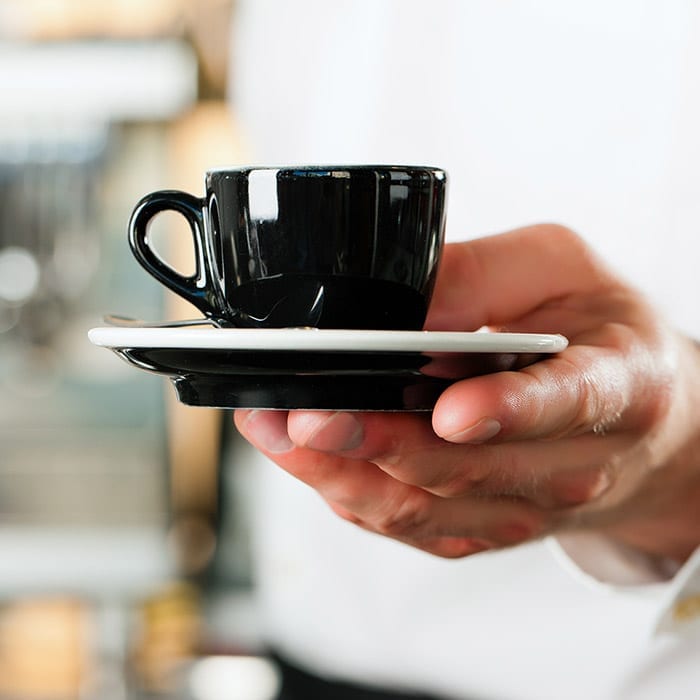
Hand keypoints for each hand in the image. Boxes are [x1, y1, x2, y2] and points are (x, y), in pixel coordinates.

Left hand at [235, 225, 699, 561]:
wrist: (643, 416)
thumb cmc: (604, 333)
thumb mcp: (561, 267)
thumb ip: (488, 274)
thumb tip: (402, 298)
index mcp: (613, 386)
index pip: (562, 403)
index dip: (502, 410)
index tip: (448, 411)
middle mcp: (572, 464)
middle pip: (465, 469)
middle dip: (374, 442)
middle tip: (303, 413)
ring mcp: (524, 507)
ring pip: (423, 509)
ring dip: (342, 475)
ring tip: (276, 431)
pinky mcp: (484, 528)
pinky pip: (410, 526)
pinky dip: (350, 496)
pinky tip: (306, 459)